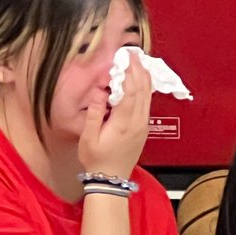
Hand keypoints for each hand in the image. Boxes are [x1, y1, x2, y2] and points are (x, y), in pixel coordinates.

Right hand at [77, 52, 151, 179]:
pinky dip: (144, 90)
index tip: (125, 59)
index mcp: (123, 123)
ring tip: (139, 63)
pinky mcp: (143, 129)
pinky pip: (147, 104)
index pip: (129, 92)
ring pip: (147, 97)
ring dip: (144, 79)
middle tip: (134, 55)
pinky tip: (141, 82)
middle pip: (142, 91)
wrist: (111, 179)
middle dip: (138, 71)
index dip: (129, 73)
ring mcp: (143, 126)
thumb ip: (94, 114)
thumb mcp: (88, 138)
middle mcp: (137, 123)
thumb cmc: (96, 160)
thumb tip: (100, 94)